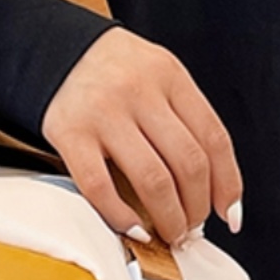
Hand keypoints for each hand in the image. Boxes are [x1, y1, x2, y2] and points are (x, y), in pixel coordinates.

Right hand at [41, 26, 243, 246]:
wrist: (49, 48)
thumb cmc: (109, 69)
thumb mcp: (156, 74)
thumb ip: (181, 115)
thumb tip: (209, 182)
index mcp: (169, 76)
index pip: (214, 138)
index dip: (228, 183)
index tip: (229, 212)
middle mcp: (140, 92)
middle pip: (188, 163)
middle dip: (197, 207)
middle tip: (192, 226)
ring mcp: (103, 114)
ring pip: (152, 179)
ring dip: (168, 217)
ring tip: (169, 232)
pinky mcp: (69, 134)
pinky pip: (99, 185)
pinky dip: (120, 216)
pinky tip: (132, 229)